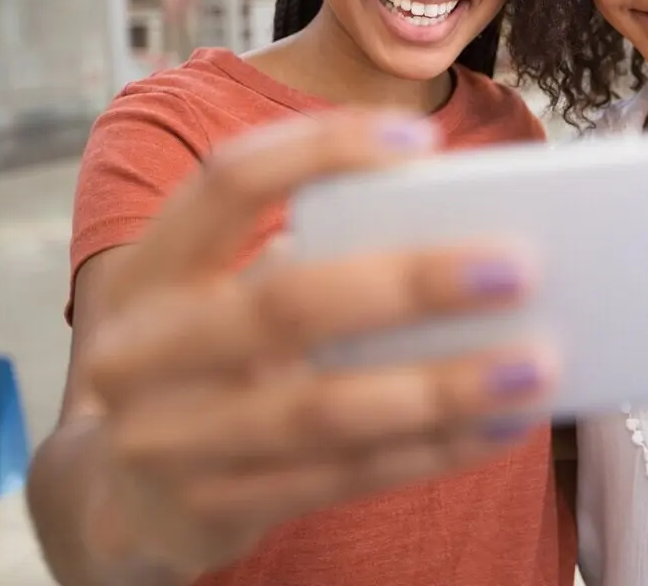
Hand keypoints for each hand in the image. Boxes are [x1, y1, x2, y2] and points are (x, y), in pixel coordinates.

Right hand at [77, 111, 553, 577]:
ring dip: (441, 386)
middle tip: (518, 267)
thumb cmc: (201, 364)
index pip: (229, 182)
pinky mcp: (211, 510)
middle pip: (288, 301)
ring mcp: (168, 440)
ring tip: (534, 364)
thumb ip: (303, 263)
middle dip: (413, 282)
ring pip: (323, 409)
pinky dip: (430, 451)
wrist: (113, 497)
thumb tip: (460, 237)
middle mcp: (142, 351)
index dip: (322, 150)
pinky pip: (342, 477)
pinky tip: (497, 426)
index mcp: (152, 268)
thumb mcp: (215, 300)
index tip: (423, 137)